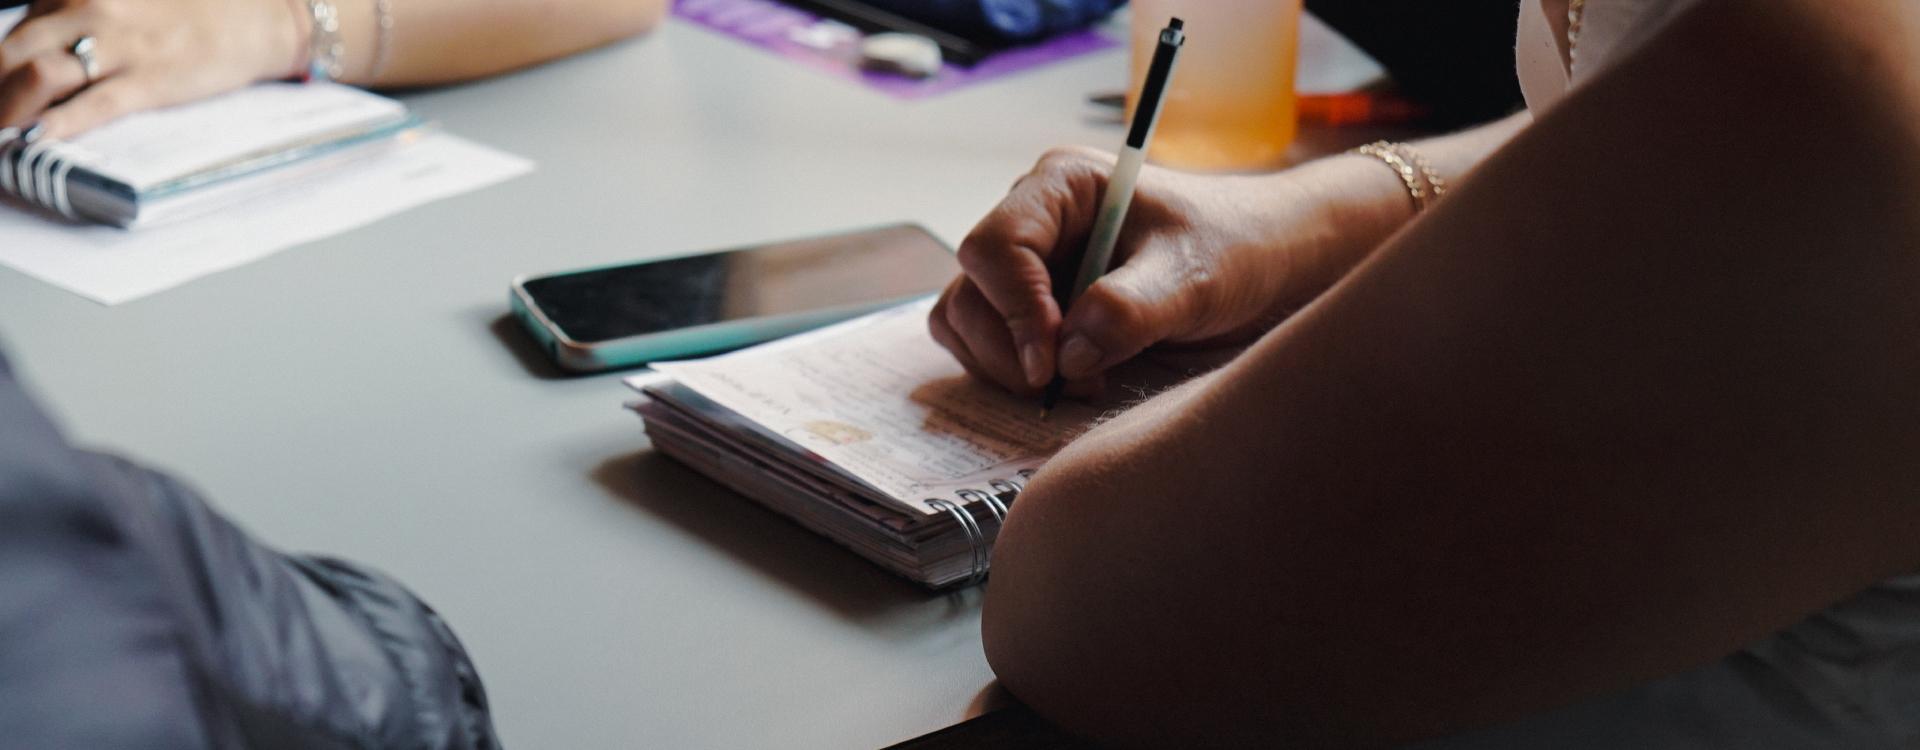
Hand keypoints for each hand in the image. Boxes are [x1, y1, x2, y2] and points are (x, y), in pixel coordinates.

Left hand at [0, 0, 301, 137]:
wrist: (261, 16)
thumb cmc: (193, 6)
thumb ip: (83, 10)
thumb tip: (44, 43)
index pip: (18, 27)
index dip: (3, 62)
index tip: (2, 81)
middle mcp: (89, 9)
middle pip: (10, 52)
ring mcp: (119, 47)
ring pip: (37, 77)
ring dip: (8, 108)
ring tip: (2, 129)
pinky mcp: (148, 81)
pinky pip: (91, 107)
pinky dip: (55, 126)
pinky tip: (32, 139)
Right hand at [930, 146, 1369, 395]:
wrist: (1265, 263)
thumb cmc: (1235, 248)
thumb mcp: (1194, 277)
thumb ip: (1130, 310)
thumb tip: (1067, 352)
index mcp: (1061, 186)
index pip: (995, 246)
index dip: (1015, 310)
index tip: (1051, 363)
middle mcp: (1032, 220)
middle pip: (970, 291)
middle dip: (1011, 348)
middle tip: (1073, 381)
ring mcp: (1028, 264)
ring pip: (966, 321)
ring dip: (1008, 366)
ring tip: (1082, 381)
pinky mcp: (1033, 305)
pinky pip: (986, 344)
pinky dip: (1013, 372)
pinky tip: (1074, 379)